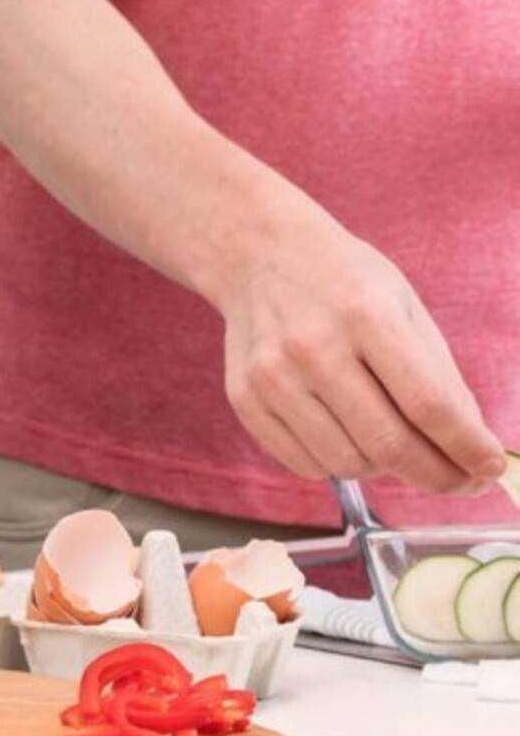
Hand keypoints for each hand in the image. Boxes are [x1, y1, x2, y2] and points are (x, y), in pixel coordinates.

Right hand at [218, 208, 505, 494]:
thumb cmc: (344, 281)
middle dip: (438, 475)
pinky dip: (339, 464)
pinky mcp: (245, 398)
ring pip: (348, 463)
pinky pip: (305, 463)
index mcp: (365, 315)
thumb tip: (469, 447)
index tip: (490, 469)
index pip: (429, 405)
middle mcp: (313, 347)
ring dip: (385, 468)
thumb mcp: (404, 306)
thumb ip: (437, 375)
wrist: (260, 255)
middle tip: (460, 481)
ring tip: (393, 444)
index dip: (467, 447)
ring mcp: (272, 375)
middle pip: (389, 444)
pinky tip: (349, 438)